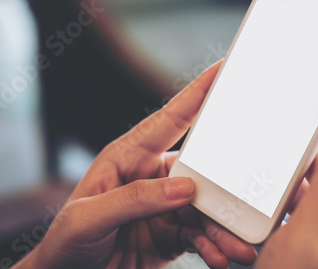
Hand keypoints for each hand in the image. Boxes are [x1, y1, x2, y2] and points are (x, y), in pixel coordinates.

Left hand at [14, 61, 256, 268]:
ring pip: (207, 208)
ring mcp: (164, 206)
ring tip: (241, 247)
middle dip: (227, 185)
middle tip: (252, 195)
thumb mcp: (89, 217)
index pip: (169, 119)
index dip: (197, 93)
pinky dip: (215, 246)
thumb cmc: (65, 242)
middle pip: (201, 170)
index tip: (224, 68)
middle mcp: (152, 177)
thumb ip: (134, 199)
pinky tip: (221, 257)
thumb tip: (184, 188)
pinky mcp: (172, 234)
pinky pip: (202, 235)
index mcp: (128, 156)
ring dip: (226, 227)